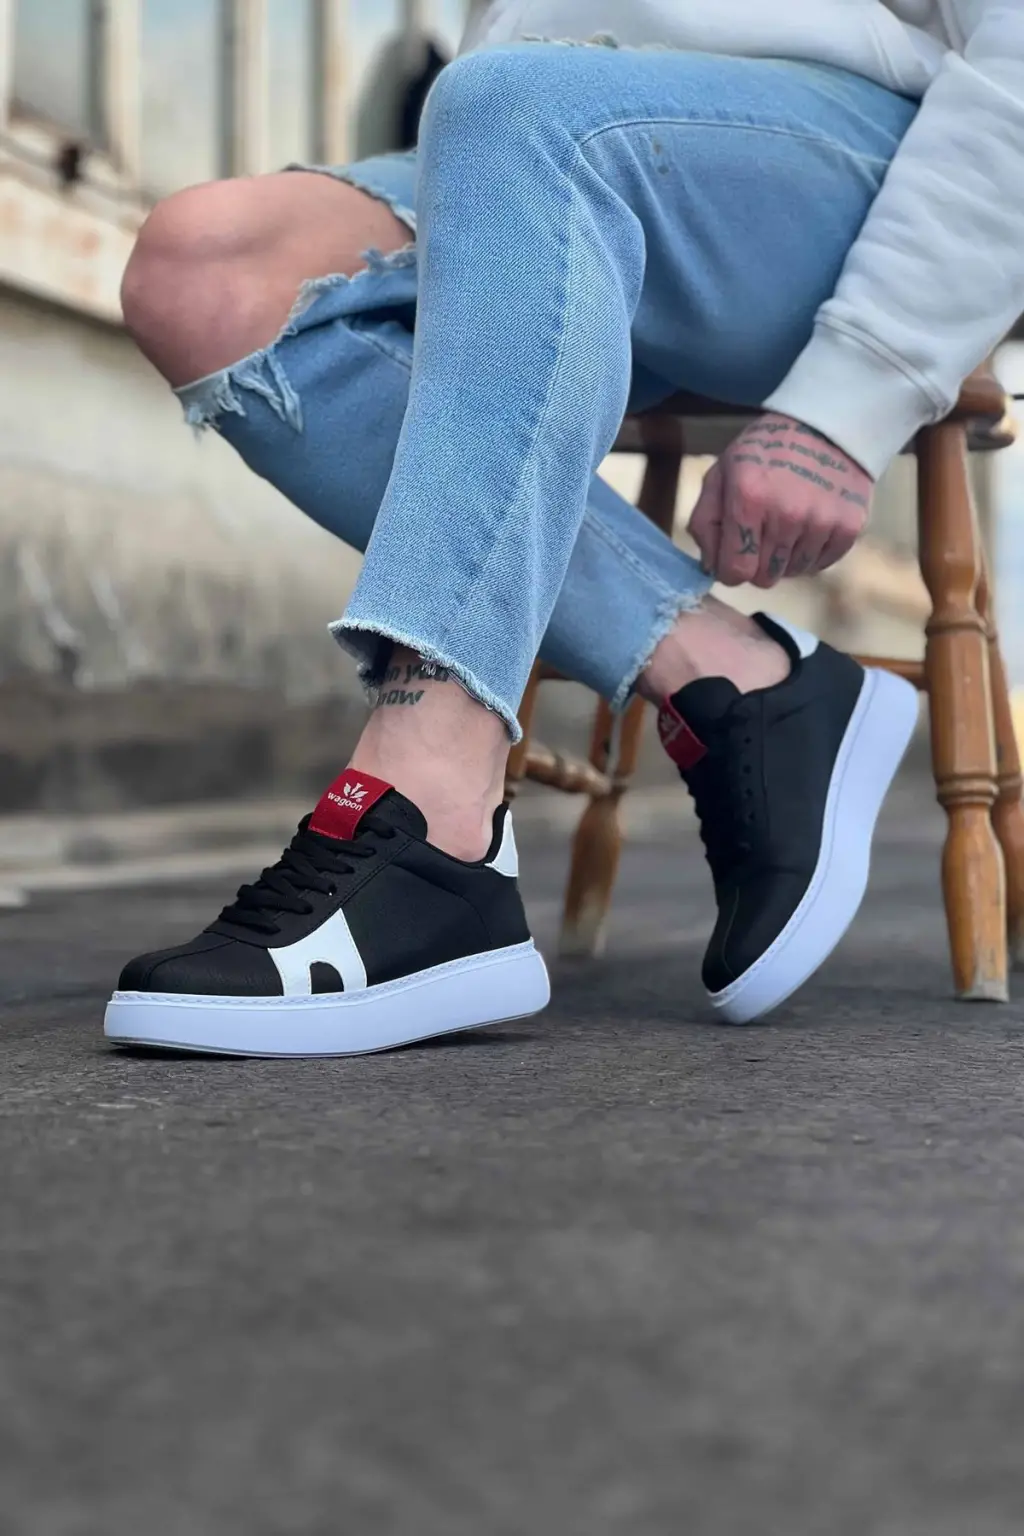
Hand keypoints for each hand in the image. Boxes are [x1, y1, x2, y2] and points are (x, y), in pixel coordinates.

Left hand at [689, 413, 873, 587]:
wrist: (825, 425)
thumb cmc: (764, 452)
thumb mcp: (721, 474)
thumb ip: (705, 522)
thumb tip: (710, 568)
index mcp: (749, 499)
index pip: (736, 571)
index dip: (730, 569)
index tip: (734, 554)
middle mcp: (788, 514)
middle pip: (765, 577)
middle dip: (757, 562)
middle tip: (762, 532)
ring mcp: (822, 521)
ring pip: (793, 573)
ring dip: (785, 557)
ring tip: (787, 523)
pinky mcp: (850, 526)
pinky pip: (821, 565)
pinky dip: (811, 553)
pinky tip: (808, 525)